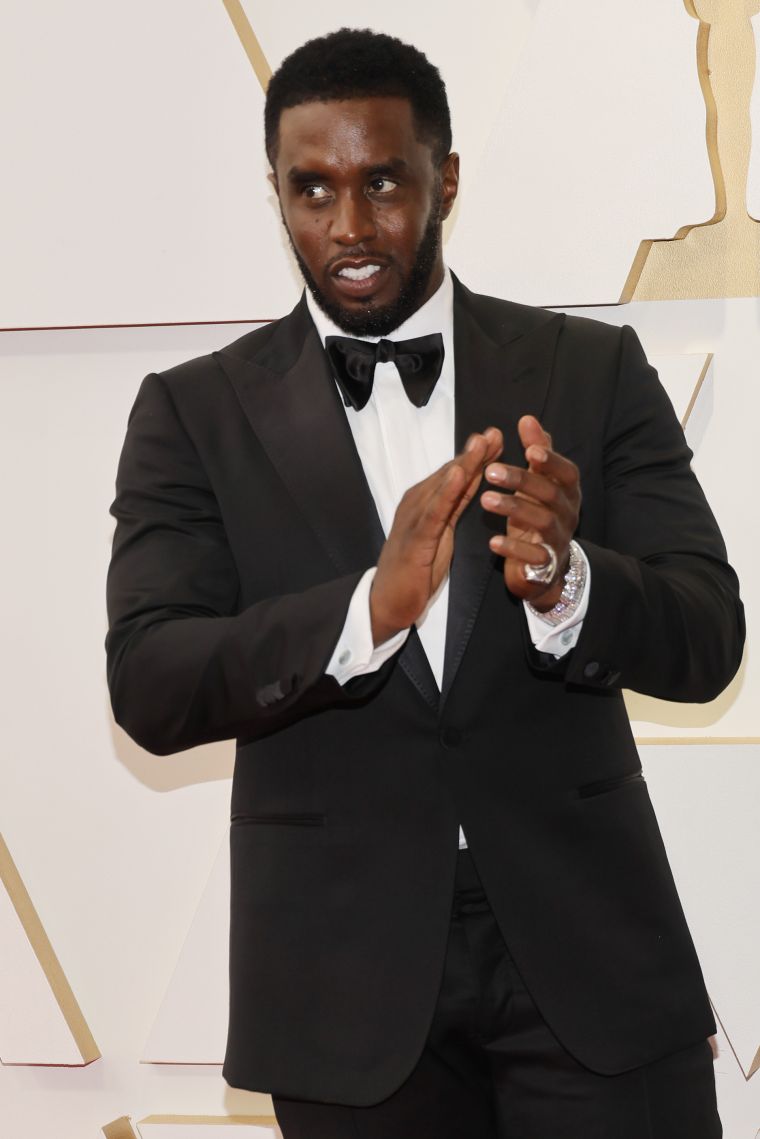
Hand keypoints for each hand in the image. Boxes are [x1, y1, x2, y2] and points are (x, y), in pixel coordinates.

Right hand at [371, 426, 503, 643]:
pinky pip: (434, 511)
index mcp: (424, 503)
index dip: (475, 457)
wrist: (388, 601)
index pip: (454, 475)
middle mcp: (417, 504)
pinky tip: (458, 475)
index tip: (496, 438)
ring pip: (443, 487)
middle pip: (450, 474)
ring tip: (482, 443)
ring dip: (463, 464)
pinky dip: (446, 491)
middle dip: (473, 454)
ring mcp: (414, 519)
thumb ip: (453, 507)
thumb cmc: (415, 569)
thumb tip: (469, 481)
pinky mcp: (415, 538)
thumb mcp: (441, 533)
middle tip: (495, 432)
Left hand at [480, 415, 580, 609]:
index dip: (551, 460)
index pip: (566, 472)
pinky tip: (493, 541)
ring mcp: (559, 538)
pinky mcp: (546, 563)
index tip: (529, 449)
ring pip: (542, 522)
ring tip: (484, 501)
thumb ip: (537, 452)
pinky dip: (514, 549)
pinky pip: (534, 556)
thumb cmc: (538, 515)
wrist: (546, 567)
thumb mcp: (538, 483)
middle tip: (491, 471)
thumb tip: (527, 418)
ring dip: (513, 509)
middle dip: (522, 481)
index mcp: (567, 491)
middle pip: (550, 494)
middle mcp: (568, 513)